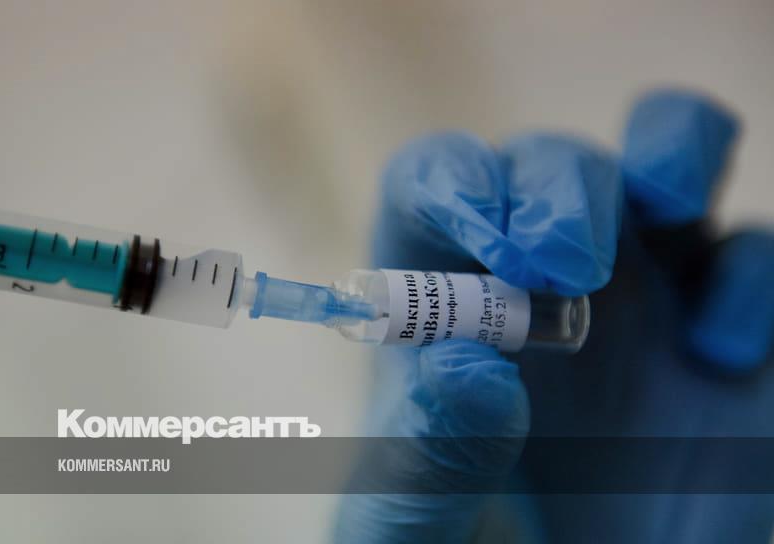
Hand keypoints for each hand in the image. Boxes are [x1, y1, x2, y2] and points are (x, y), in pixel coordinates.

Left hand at [335, 90, 773, 542]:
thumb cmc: (468, 543)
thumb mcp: (414, 518)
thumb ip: (430, 452)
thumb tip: (463, 370)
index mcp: (446, 297)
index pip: (434, 181)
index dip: (453, 182)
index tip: (479, 229)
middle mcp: (541, 275)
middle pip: (549, 164)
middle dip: (559, 189)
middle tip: (558, 261)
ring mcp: (645, 291)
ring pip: (664, 158)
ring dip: (668, 155)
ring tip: (664, 206)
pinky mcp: (730, 329)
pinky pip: (755, 258)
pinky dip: (750, 279)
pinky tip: (718, 352)